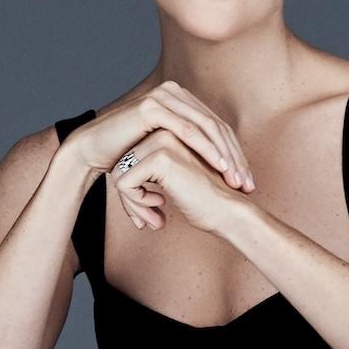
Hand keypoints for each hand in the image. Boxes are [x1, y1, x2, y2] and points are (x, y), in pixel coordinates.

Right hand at [61, 79, 255, 193]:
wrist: (92, 150)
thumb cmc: (127, 153)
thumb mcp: (164, 148)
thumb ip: (188, 148)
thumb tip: (217, 159)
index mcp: (182, 99)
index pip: (217, 127)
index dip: (235, 153)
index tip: (247, 181)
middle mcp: (175, 92)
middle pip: (216, 126)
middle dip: (235, 157)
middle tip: (248, 183)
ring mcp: (164, 96)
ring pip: (207, 127)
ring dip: (225, 155)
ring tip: (236, 178)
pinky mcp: (153, 106)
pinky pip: (188, 130)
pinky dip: (207, 149)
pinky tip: (219, 166)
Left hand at [108, 126, 246, 233]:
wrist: (229, 210)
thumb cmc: (204, 200)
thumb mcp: (174, 178)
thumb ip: (152, 171)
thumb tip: (119, 179)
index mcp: (169, 131)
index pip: (131, 157)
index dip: (135, 188)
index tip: (150, 208)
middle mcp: (165, 129)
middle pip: (122, 163)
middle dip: (130, 197)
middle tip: (147, 218)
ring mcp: (163, 141)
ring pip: (120, 173)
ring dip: (132, 202)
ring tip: (152, 217)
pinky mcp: (159, 158)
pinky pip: (124, 183)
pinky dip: (135, 202)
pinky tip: (159, 207)